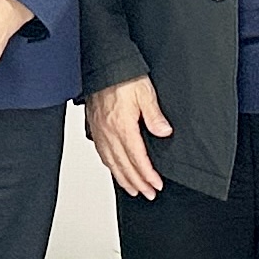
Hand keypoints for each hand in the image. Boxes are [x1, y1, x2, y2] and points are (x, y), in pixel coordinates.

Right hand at [87, 78, 170, 198]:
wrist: (102, 64)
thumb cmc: (122, 75)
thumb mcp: (145, 92)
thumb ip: (154, 115)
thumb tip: (164, 132)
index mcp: (122, 126)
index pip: (137, 158)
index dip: (147, 175)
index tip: (156, 185)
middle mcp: (109, 132)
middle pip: (124, 165)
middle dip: (137, 183)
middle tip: (147, 194)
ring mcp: (100, 131)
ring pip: (111, 162)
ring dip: (122, 178)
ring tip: (132, 188)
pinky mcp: (94, 127)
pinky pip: (102, 153)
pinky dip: (110, 165)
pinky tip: (114, 168)